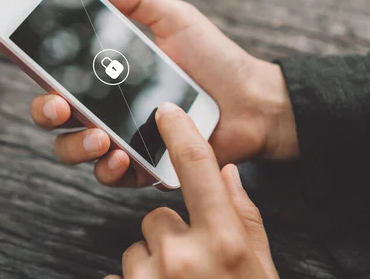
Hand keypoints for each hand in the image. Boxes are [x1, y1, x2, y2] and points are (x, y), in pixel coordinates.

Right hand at [31, 0, 297, 186]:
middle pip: (52, 116)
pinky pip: (109, 176)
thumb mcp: (173, 17)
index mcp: (104, 74)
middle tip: (60, 104)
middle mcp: (103, 108)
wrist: (252, 101)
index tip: (25, 59)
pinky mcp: (140, 167)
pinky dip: (109, 170)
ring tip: (100, 136)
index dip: (35, 71)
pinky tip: (122, 157)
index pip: (56, 75)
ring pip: (72, 150)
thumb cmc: (213, 58)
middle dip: (45, 112)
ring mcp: (119, 139)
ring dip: (75, 145)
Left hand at [106, 103, 278, 278]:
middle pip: (156, 218)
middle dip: (170, 234)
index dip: (179, 133)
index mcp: (222, 241)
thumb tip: (227, 174)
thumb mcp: (258, 263)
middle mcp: (181, 257)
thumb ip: (243, 215)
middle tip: (192, 262)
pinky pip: (118, 276)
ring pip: (137, 248)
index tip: (167, 112)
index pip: (196, 167)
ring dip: (153, 263)